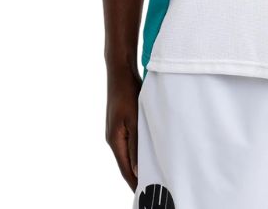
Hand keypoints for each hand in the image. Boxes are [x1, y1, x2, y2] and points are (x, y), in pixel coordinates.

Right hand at [105, 67, 142, 190]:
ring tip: (154, 174)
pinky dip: (138, 152)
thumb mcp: (134, 119)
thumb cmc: (127, 93)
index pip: (125, 169)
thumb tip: (139, 168)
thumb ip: (136, 143)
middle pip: (126, 164)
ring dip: (139, 165)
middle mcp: (113, 139)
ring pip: (128, 154)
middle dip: (138, 177)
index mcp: (114, 140)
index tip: (145, 196)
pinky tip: (148, 153)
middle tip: (154, 188)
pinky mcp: (121, 124)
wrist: (120, 71)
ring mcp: (116, 132)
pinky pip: (129, 144)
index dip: (135, 183)